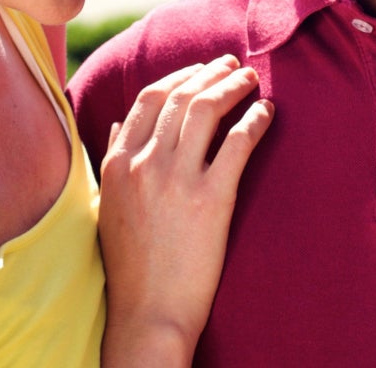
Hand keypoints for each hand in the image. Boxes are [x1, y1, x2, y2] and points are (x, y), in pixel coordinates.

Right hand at [97, 56, 273, 365]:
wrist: (149, 310)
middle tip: (233, 65)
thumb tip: (116, 124)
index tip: (201, 70)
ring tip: (251, 80)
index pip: (148, 100)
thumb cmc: (131, 263)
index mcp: (117, 165)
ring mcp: (176, 179)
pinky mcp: (211, 198)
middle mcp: (143, 164)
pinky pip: (238, 141)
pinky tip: (267, 112)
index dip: (179, 77)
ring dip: (233, 86)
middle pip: (181, 97)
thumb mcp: (108, 207)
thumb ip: (112, 162)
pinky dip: (255, 119)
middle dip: (210, 73)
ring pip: (207, 109)